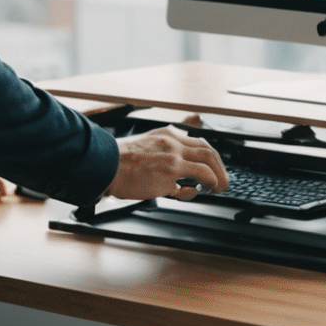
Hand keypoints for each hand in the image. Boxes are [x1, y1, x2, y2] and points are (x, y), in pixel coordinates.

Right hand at [106, 127, 229, 200]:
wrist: (103, 165)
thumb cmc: (118, 163)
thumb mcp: (143, 150)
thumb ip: (160, 155)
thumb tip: (173, 175)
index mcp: (166, 134)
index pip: (196, 141)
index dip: (208, 156)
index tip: (213, 166)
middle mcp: (172, 140)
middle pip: (207, 149)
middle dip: (219, 165)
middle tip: (222, 179)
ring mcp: (173, 154)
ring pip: (208, 159)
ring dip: (218, 175)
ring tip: (219, 186)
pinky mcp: (170, 169)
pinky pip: (200, 175)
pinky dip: (209, 181)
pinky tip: (204, 190)